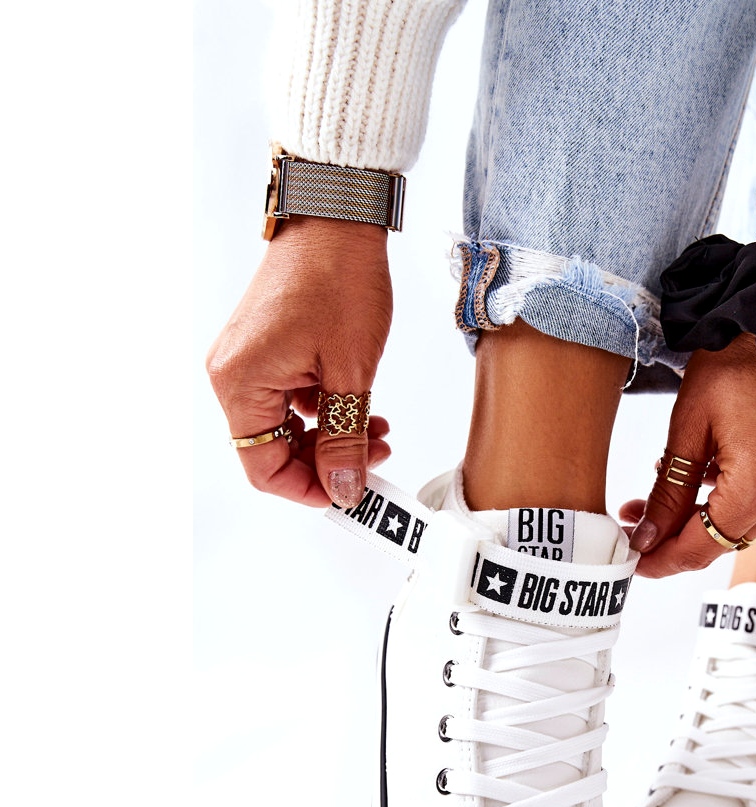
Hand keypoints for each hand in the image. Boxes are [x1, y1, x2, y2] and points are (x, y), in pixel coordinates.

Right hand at [207, 216, 394, 507]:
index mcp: (241, 383)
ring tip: (376, 429)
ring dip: (332, 436)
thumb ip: (343, 438)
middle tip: (374, 459)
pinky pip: (291, 399)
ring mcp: (249, 360)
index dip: (307, 489)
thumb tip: (342, 487)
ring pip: (287, 426)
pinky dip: (325, 410)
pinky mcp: (267, 349)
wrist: (336, 217)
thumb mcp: (351, 371)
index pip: (261, 467)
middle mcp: (234, 374)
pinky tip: (361, 405)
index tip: (349, 494)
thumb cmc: (337, 276)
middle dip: (326, 462)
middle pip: (272, 450)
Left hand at [622, 334, 755, 576]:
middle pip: (720, 542)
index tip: (629, 560)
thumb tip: (646, 540)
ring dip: (697, 518)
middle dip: (672, 537)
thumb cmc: (738, 362)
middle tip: (632, 521)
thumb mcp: (689, 427)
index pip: (701, 548)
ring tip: (654, 495)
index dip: (660, 560)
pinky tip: (698, 476)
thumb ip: (668, 493)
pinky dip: (726, 500)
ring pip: (738, 527)